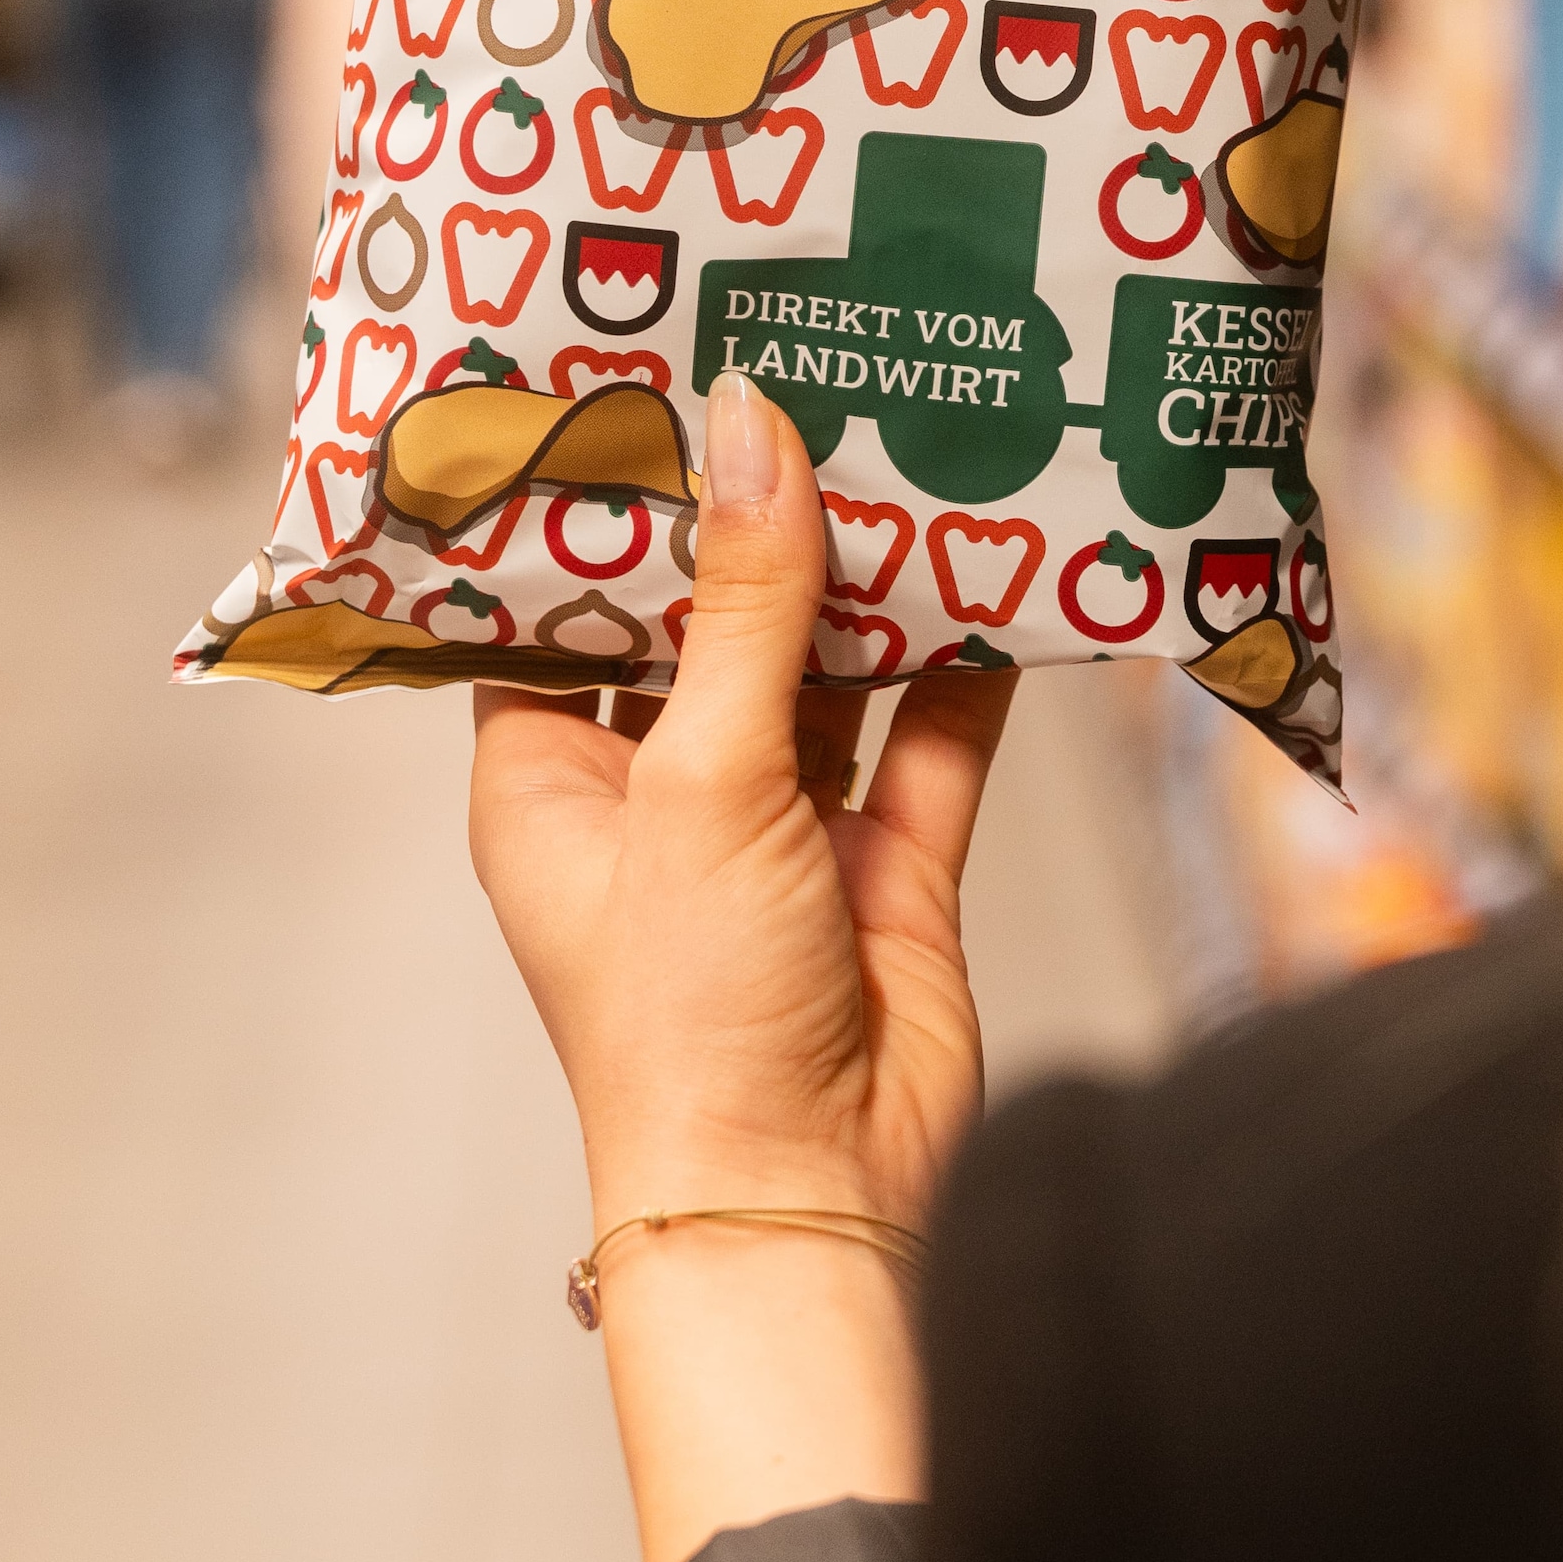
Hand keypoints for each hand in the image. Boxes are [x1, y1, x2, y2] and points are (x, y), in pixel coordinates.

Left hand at [469, 367, 1015, 1561]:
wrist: (813, 1193)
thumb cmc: (689, 1013)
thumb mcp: (702, 779)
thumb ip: (744, 607)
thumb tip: (752, 428)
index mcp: (553, 776)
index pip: (556, 607)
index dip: (599, 504)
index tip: (642, 374)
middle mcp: (662, 791)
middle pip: (709, 621)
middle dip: (759, 517)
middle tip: (806, 367)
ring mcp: (783, 826)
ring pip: (831, 666)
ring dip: (873, 576)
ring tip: (915, 431)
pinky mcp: (892, 863)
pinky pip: (936, 735)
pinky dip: (971, 659)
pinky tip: (1009, 560)